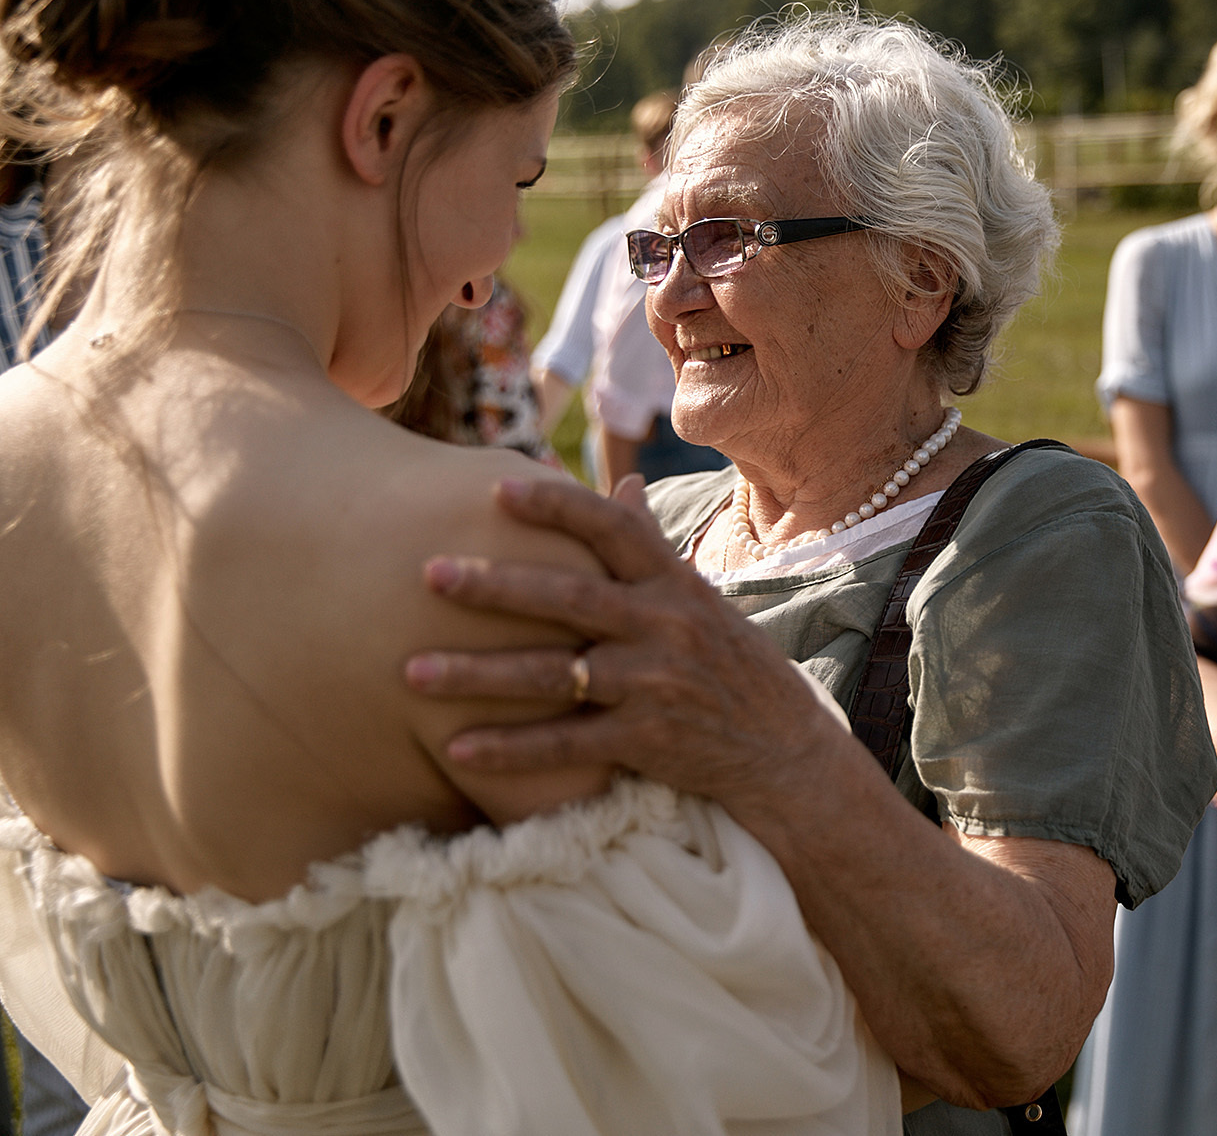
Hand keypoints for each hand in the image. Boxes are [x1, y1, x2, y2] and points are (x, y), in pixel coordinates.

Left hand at [403, 475, 849, 812]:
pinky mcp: (647, 742)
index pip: (615, 529)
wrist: (783, 751)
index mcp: (675, 584)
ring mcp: (656, 685)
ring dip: (478, 675)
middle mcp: (667, 627)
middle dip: (495, 585)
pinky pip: (566, 745)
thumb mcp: (702, 600)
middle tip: (428, 573)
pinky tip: (455, 748)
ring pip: (556, 675)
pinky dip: (510, 749)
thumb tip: (625, 485)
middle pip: (571, 598)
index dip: (558, 504)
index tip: (497, 487)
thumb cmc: (731, 665)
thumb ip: (654, 547)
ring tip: (412, 672)